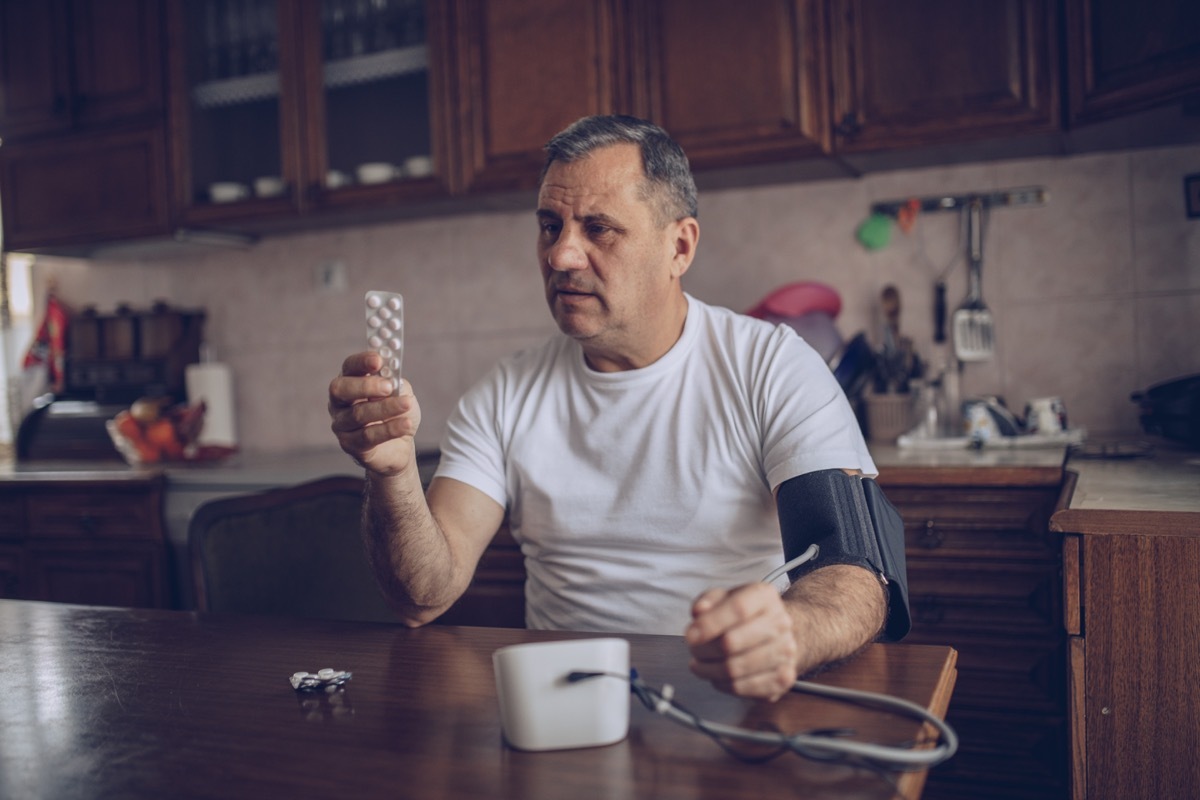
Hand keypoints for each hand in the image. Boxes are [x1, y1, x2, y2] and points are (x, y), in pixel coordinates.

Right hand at [328, 351, 420, 476]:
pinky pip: (368, 435)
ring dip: (385, 408)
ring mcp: (341, 424)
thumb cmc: (396, 414)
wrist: (399, 446)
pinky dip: (390, 429)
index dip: (361, 362)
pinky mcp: (350, 444)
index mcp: (350, 381)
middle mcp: (339, 402)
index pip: (349, 366)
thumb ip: (395, 383)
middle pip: (341, 389)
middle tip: (388, 386)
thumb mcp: (401, 393)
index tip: (378, 360)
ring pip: (358, 414)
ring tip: (406, 404)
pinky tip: (405, 424)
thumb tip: (391, 377)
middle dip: (366, 385)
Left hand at [685, 583, 798, 700]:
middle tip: (694, 650)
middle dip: (703, 649)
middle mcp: (780, 623)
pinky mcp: (783, 678)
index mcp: (765, 596)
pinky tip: (717, 675)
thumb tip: (699, 612)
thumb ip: (708, 600)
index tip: (690, 635)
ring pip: (734, 669)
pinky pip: (742, 688)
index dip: (710, 624)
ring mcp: (785, 652)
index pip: (738, 609)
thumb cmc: (745, 615)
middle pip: (732, 642)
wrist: (777, 633)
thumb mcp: (724, 598)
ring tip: (701, 663)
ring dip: (709, 669)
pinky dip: (721, 684)